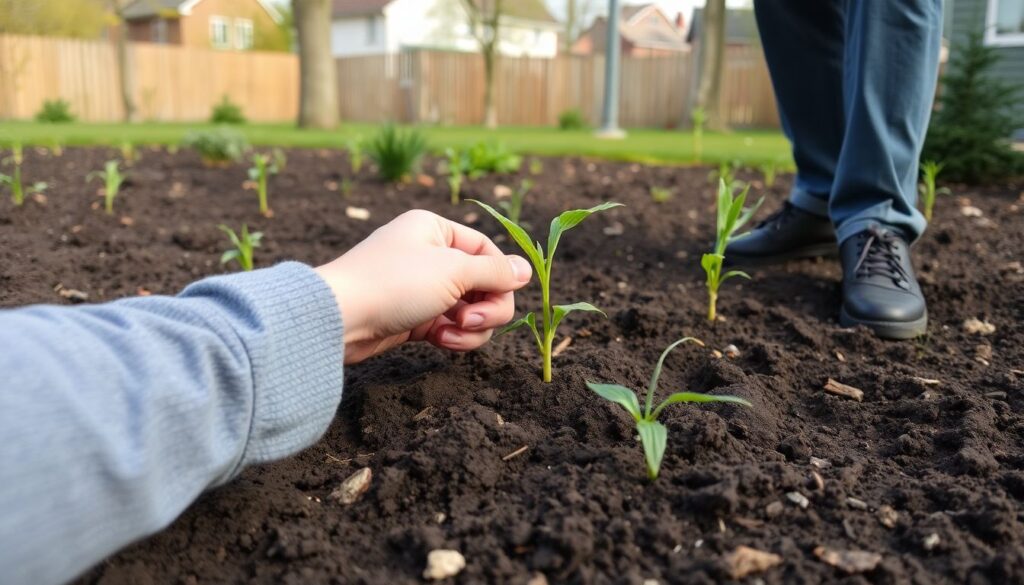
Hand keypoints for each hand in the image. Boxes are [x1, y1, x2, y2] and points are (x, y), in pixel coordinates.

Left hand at [315, 210, 532, 363]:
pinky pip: (452, 327)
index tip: (501, 296)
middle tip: (470, 320)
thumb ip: (495, 273)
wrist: (340, 319)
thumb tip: (526, 271)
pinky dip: (453, 337)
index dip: (500, 277)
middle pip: (485, 285)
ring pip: (472, 310)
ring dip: (470, 327)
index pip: (488, 252)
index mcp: (436, 230)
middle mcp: (431, 255)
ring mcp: (424, 289)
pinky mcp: (416, 318)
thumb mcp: (453, 271)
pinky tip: (439, 341)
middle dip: (486, 308)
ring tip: (449, 334)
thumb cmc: (393, 283)